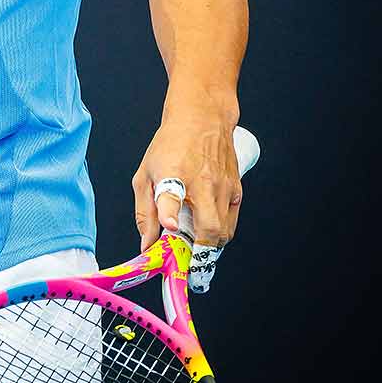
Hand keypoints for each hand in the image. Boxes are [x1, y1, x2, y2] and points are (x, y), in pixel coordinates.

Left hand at [130, 116, 242, 251]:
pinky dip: (221, 234)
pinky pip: (232, 222)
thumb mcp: (145, 173)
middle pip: (209, 228)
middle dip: (198, 253)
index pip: (171, 197)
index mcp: (174, 174)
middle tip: (186, 263)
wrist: (201, 119)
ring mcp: (223, 188)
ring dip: (209, 246)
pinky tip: (207, 233)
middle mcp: (202, 183)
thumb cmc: (170, 145)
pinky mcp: (237, 190)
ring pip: (223, 231)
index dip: (168, 216)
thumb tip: (146, 244)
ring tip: (194, 250)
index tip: (167, 229)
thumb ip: (145, 211)